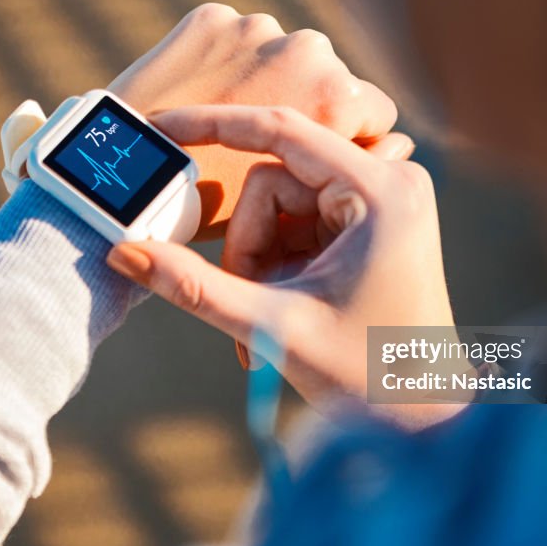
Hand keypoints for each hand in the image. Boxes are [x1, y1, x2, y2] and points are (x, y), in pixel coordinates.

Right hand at [106, 106, 461, 428]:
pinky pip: (298, 226)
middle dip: (248, 247)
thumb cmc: (368, 378)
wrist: (424, 420)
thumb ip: (192, 286)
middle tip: (249, 308)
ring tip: (269, 326)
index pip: (281, 131)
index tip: (162, 126)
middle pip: (273, 185)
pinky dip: (277, 266)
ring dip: (259, 264)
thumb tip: (122, 252)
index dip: (214, 125)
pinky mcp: (368, 226)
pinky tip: (285, 310)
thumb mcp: (274, 326)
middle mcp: (387, 184)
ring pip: (279, 209)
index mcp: (380, 191)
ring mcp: (379, 204)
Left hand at [107, 3, 397, 238]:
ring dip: (268, 84)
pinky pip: (236, 41)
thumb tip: (397, 151)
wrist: (123, 175)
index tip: (317, 164)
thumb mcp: (293, 206)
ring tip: (227, 131)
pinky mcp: (212, 16)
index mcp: (338, 99)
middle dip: (310, 108)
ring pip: (283, 58)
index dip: (350, 142)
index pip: (376, 113)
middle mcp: (309, 51)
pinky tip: (200, 102)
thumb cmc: (215, 208)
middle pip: (332, 81)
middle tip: (266, 154)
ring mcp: (258, 27)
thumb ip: (343, 170)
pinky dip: (224, 66)